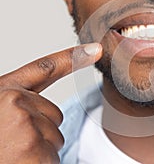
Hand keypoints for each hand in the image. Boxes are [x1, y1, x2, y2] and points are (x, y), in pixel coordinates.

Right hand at [0, 43, 101, 163]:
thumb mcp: (0, 115)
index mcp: (4, 90)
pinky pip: (53, 156)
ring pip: (56, 138)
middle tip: (12, 144)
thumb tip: (48, 113)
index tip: (96, 49)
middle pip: (55, 115)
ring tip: (12, 155)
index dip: (73, 57)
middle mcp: (14, 101)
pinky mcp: (33, 147)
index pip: (45, 68)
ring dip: (39, 151)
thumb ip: (20, 105)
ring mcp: (25, 122)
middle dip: (40, 132)